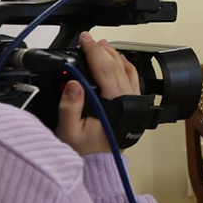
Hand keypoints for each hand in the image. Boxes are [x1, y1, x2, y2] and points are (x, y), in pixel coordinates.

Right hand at [56, 32, 140, 155]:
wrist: (100, 164)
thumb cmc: (86, 150)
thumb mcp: (69, 132)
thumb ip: (69, 108)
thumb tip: (73, 84)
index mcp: (115, 104)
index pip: (105, 69)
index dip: (94, 51)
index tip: (85, 39)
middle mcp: (128, 100)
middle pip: (117, 67)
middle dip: (103, 50)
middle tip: (90, 39)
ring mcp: (133, 102)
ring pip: (128, 71)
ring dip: (115, 56)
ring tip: (102, 45)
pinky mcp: (134, 105)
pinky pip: (133, 80)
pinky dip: (125, 67)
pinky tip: (118, 61)